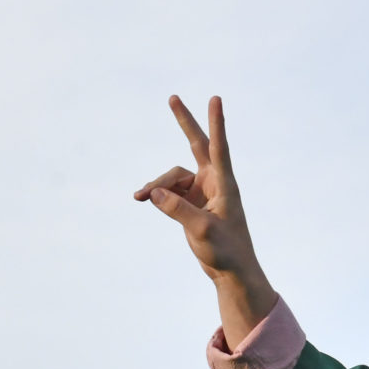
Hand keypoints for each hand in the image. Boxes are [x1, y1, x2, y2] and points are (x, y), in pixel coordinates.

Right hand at [134, 95, 276, 344]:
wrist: (230, 270)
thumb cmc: (225, 250)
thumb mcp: (201, 230)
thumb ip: (177, 209)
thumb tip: (154, 192)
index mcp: (224, 184)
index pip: (219, 147)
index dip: (216, 123)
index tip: (215, 99)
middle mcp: (213, 182)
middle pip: (197, 145)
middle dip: (184, 123)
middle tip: (173, 98)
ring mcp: (201, 191)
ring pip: (171, 177)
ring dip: (156, 184)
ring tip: (138, 197)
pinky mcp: (190, 202)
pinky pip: (167, 190)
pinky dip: (155, 193)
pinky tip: (141, 198)